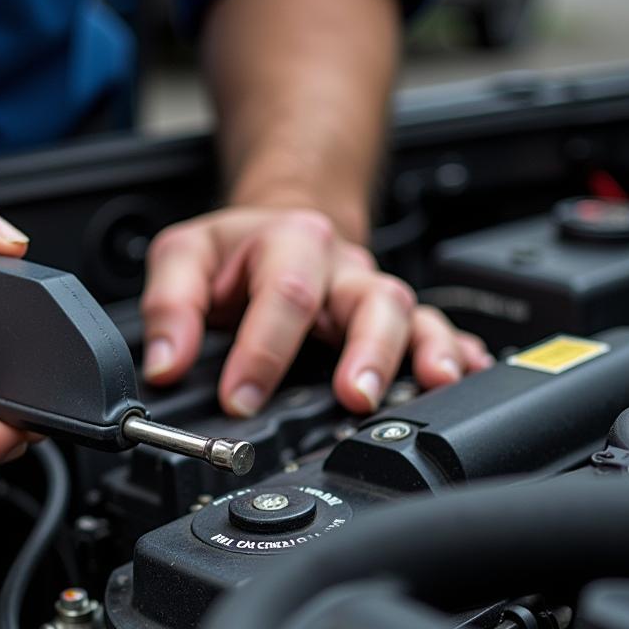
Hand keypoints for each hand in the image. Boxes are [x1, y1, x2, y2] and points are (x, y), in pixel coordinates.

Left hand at [140, 207, 491, 414]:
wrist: (280, 229)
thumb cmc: (235, 251)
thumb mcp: (184, 257)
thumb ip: (169, 308)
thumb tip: (164, 367)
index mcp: (288, 242)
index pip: (282, 295)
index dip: (262, 352)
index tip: (241, 399)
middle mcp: (341, 268)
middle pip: (370, 299)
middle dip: (366, 351)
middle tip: (354, 396)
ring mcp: (373, 293)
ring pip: (411, 315)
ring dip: (422, 353)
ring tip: (428, 385)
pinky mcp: (395, 319)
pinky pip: (439, 330)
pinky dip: (457, 353)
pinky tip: (463, 378)